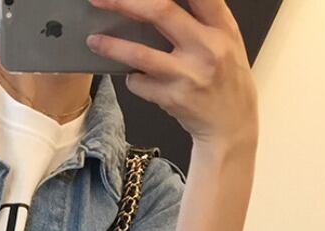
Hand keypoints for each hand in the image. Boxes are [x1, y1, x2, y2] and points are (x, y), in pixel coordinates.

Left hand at [85, 0, 257, 148]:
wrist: (230, 125)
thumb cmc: (225, 80)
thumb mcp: (227, 42)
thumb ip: (204, 19)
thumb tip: (158, 5)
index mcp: (222, 28)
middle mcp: (206, 47)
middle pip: (160, 12)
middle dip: (124, 2)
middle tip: (99, 0)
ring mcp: (187, 75)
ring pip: (139, 54)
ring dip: (111, 46)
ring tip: (93, 40)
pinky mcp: (171, 98)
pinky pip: (138, 82)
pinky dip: (132, 77)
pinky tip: (136, 78)